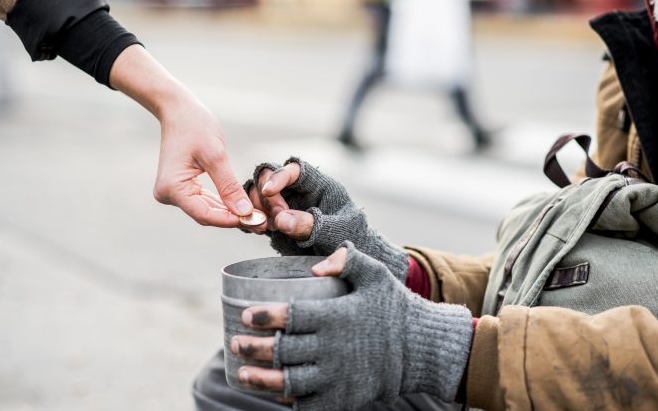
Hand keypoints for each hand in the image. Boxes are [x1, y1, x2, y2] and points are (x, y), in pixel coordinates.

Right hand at [154, 100, 252, 226]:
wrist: (178, 110)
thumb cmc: (194, 126)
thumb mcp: (215, 155)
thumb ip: (229, 186)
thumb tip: (244, 212)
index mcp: (172, 188)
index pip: (205, 214)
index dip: (231, 220)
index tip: (256, 221)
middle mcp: (168, 194)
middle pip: (206, 215)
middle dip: (234, 218)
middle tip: (262, 222)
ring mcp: (173, 192)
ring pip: (206, 210)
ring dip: (230, 213)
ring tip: (257, 216)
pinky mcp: (181, 188)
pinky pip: (204, 201)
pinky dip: (222, 204)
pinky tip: (242, 207)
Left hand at [230, 242, 473, 410]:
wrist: (422, 350)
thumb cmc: (394, 308)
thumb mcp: (376, 274)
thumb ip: (347, 260)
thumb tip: (316, 265)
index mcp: (337, 317)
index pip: (291, 316)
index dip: (265, 317)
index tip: (247, 315)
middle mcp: (333, 349)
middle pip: (283, 351)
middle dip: (254, 348)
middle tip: (235, 343)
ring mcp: (337, 378)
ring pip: (289, 381)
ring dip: (261, 379)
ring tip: (242, 373)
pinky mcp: (343, 399)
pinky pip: (307, 404)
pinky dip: (288, 400)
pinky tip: (274, 394)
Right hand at [246, 158, 408, 279]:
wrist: (351, 262)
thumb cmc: (351, 239)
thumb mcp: (336, 231)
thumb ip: (311, 225)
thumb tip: (281, 219)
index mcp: (319, 185)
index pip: (296, 169)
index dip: (279, 176)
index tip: (269, 191)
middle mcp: (298, 191)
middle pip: (269, 177)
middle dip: (266, 195)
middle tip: (273, 220)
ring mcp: (285, 205)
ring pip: (258, 194)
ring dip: (254, 207)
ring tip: (263, 227)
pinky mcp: (275, 222)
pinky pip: (255, 213)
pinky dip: (249, 219)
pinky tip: (255, 230)